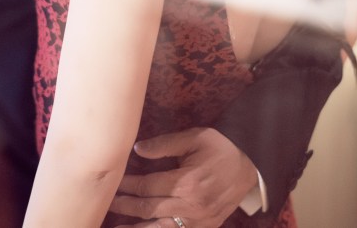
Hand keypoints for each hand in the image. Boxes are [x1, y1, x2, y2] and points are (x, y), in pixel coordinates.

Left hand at [110, 127, 258, 227]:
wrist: (250, 163)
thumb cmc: (219, 146)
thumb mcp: (192, 138)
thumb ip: (163, 144)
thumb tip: (137, 149)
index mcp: (187, 182)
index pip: (148, 186)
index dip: (128, 185)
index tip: (113, 182)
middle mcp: (192, 206)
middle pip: (150, 209)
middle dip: (126, 206)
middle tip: (107, 203)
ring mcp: (200, 221)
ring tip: (118, 226)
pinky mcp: (206, 227)